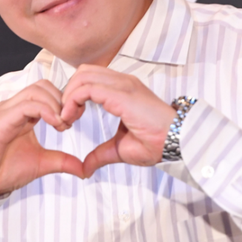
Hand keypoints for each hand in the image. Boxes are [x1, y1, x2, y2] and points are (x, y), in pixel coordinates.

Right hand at [0, 80, 83, 196]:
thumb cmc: (2, 171)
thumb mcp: (41, 164)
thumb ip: (62, 161)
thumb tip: (84, 170)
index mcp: (23, 113)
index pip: (47, 92)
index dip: (65, 102)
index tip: (75, 120)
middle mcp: (14, 107)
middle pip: (44, 85)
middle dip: (63, 99)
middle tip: (71, 121)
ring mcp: (6, 111)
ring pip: (37, 90)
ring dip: (56, 104)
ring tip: (63, 124)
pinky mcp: (1, 119)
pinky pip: (27, 104)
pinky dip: (45, 110)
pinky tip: (55, 124)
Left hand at [61, 65, 175, 177]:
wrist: (176, 142)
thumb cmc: (156, 143)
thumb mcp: (120, 149)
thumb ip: (100, 154)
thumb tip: (85, 168)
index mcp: (122, 90)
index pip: (89, 78)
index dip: (73, 95)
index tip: (69, 118)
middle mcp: (121, 82)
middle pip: (82, 72)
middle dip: (67, 92)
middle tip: (65, 117)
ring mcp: (122, 85)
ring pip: (82, 76)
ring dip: (68, 96)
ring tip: (66, 118)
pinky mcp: (121, 93)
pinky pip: (87, 88)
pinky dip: (73, 101)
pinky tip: (71, 117)